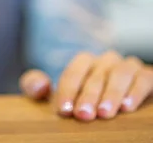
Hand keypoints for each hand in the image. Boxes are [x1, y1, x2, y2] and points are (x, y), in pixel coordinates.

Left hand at [20, 51, 152, 121]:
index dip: (66, 91)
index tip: (63, 110)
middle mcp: (106, 60)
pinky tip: (127, 107)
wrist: (111, 103)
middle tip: (84, 115)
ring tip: (104, 114)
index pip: (72, 73)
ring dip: (111, 94)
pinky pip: (143, 79)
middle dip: (88, 96)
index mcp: (83, 61)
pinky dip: (135, 92)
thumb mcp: (55, 94)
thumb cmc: (79, 99)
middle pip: (95, 75)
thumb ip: (34, 86)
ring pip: (119, 74)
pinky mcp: (146, 75)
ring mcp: (127, 66)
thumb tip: (41, 85)